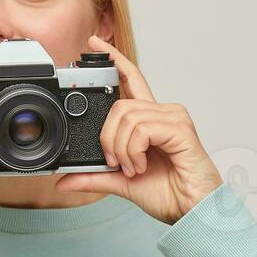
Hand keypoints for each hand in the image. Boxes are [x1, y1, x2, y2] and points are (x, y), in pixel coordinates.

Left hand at [54, 34, 223, 224]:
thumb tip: (64, 180)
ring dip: (122, 149)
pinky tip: (143, 165)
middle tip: (117, 163)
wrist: (192, 212)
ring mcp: (174, 118)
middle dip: (108, 137)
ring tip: (134, 168)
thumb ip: (94, 177)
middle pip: (120, 105)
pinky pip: (142, 129)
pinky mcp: (180, 129)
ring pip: (127, 117)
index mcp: (150, 121)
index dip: (114, 59)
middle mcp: (163, 113)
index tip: (94, 45)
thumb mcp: (121, 184)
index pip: (131, 79)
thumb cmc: (169, 193)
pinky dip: (134, 151)